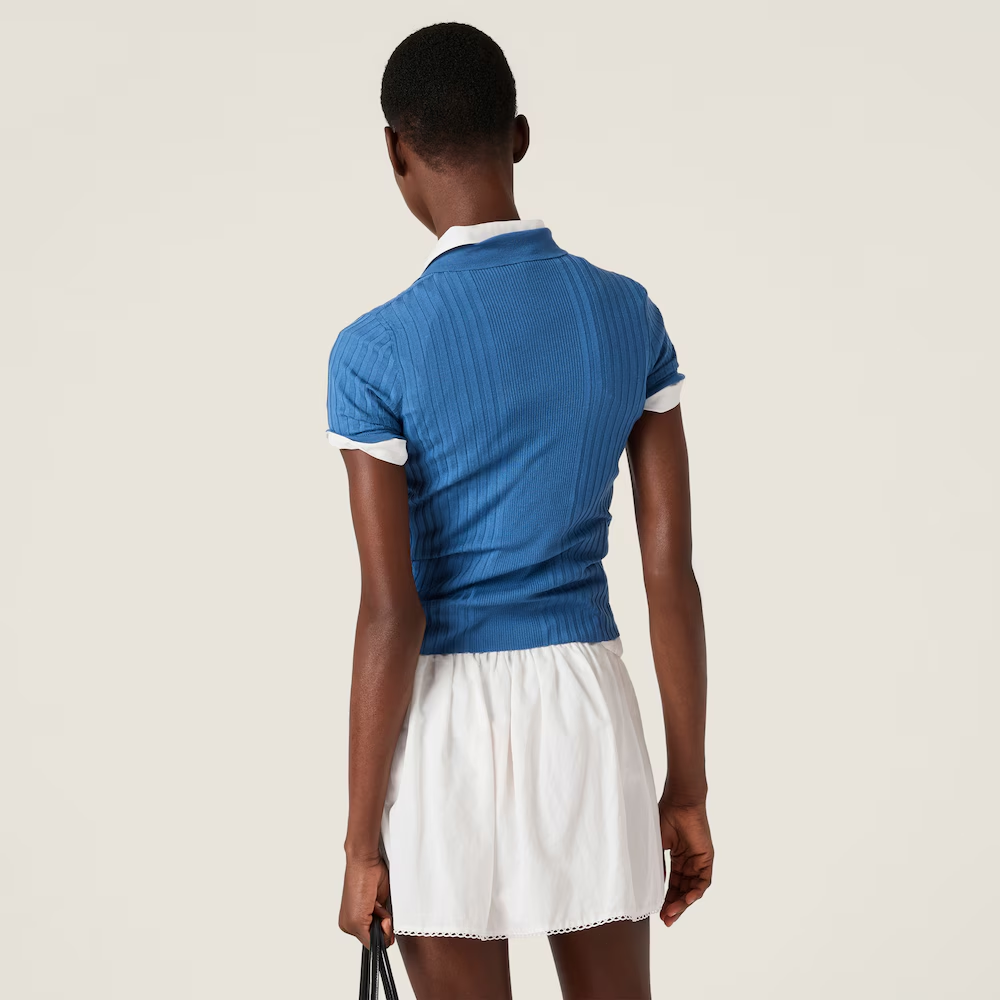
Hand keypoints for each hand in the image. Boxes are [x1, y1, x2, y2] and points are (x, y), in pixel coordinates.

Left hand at [339, 853, 393, 947]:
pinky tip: (375, 904)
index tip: (384, 916)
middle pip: (374, 941)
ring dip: (383, 922)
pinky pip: (374, 939)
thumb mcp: (379, 903)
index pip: (371, 937)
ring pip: (375, 941)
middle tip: (377, 905)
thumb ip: (381, 922)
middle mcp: (349, 925)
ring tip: (375, 901)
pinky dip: (383, 924)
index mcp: (353, 920)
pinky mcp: (355, 923)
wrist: (363, 862)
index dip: (383, 929)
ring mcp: (350, 925)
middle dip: (383, 925)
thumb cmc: (371, 875)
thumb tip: (387, 940)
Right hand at [658, 799, 712, 926]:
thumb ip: (657, 864)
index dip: (666, 900)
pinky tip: (686, 900)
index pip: (672, 885)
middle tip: (666, 921)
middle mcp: (688, 862)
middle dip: (674, 907)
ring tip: (672, 914)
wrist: (679, 802)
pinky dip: (696, 891)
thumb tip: (654, 885)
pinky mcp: (707, 859)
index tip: (658, 914)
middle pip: (682, 890)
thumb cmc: (665, 817)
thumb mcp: (656, 845)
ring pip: (693, 889)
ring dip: (683, 903)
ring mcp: (698, 861)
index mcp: (676, 859)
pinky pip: (704, 880)